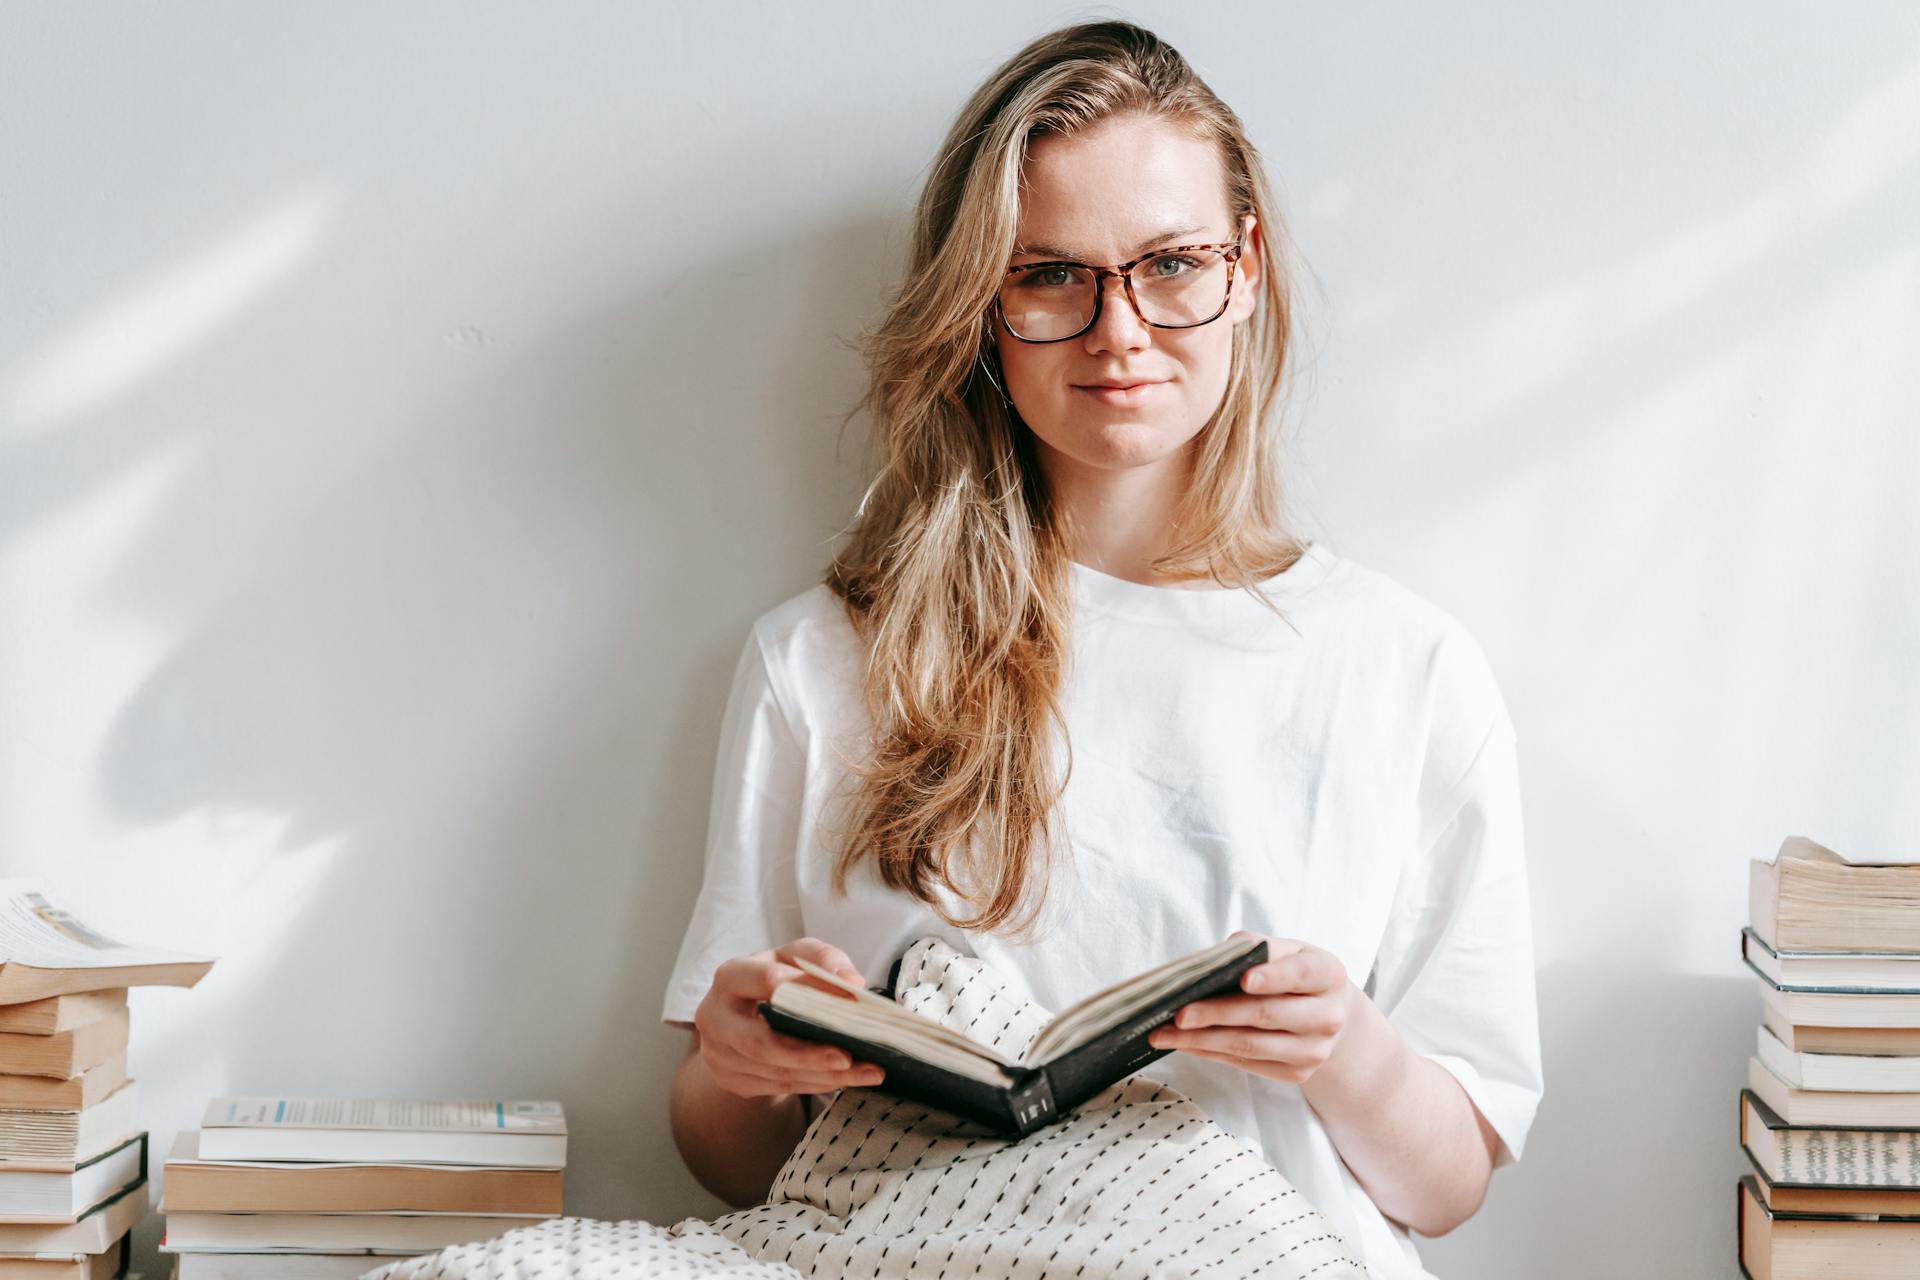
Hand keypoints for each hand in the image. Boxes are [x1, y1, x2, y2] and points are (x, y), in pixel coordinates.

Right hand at [690, 937, 887, 1098]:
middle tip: (849, 1058)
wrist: (738, 1014)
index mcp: (730, 976)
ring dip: (823, 1075)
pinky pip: (777, 1086)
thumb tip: (852, 982)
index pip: (769, 981)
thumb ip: (823, 959)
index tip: (849, 1000)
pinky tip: (844, 1079)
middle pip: (762, 1042)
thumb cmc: (772, 979)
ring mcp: (718, 1053)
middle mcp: (715, 1016)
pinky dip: (815, 1084)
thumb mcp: (793, 957)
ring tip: (866, 1072)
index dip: (809, 990)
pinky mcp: (729, 1079)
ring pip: (775, 1071)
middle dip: (809, 1053)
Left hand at [1147, 932, 1353, 1085]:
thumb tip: (1216, 959)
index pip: (1301, 974)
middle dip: (1218, 1013)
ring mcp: (1313, 1051)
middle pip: (1266, 1014)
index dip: (1273, 977)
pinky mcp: (1296, 1074)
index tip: (1243, 979)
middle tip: (1178, 1012)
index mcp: (1329, 975)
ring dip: (1203, 1040)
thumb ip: (1256, 947)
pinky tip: (1184, 1043)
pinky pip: (1246, 1064)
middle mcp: (1328, 1017)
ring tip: (1165, 1033)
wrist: (1328, 1015)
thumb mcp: (1287, 950)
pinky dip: (1210, 1053)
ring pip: (1250, 1046)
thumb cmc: (1296, 974)